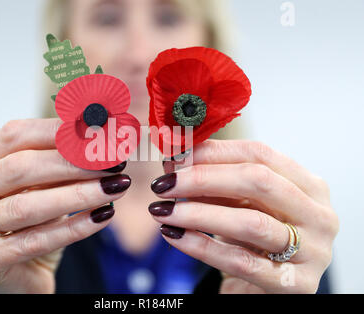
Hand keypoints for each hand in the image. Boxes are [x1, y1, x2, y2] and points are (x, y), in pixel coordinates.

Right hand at [0, 118, 130, 292]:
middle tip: (113, 161)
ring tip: (116, 186)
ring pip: (26, 207)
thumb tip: (102, 133)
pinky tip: (102, 216)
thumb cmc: (28, 223)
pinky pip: (33, 242)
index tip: (99, 131)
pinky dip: (73, 227)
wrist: (14, 276)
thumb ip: (61, 161)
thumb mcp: (41, 186)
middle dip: (72, 162)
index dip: (58, 131)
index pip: (14, 135)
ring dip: (79, 193)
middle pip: (18, 168)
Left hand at [149, 140, 338, 292]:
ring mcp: (312, 251)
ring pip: (250, 222)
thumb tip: (174, 162)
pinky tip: (173, 235)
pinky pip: (240, 261)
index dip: (213, 152)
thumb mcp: (240, 204)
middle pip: (258, 181)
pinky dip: (201, 246)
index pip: (259, 153)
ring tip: (162, 210)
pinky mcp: (295, 285)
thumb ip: (215, 182)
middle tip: (164, 184)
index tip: (175, 155)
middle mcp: (318, 214)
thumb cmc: (254, 240)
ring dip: (197, 213)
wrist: (267, 289)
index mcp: (308, 184)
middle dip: (203, 178)